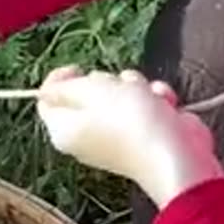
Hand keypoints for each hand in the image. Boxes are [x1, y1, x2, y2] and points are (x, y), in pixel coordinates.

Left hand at [36, 67, 223, 206]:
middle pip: (87, 91)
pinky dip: (156, 100)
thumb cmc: (129, 121)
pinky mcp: (145, 133)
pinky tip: (165, 106)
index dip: (61, 78)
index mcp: (64, 130)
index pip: (47, 99)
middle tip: (117, 88)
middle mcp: (87, 135)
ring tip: (147, 98)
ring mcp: (117, 135)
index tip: (79, 69)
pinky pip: (146, 103)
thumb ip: (62, 86)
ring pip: (120, 92)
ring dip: (137, 87)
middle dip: (106, 81)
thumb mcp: (88, 91)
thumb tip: (48, 89)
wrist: (176, 154)